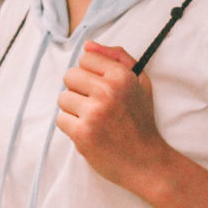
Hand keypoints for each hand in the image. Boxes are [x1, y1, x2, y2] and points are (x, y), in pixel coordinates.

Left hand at [55, 41, 170, 188]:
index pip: (86, 58)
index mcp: (122, 76)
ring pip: (63, 98)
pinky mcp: (82, 134)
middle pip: (70, 76)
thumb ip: (117, 57)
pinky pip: (61, 119)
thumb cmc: (141, 120)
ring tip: (93, 120)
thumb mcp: (140, 82)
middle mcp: (107, 91)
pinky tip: (89, 132)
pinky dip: (71, 126)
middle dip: (80, 90)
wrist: (147, 162)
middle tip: (95, 105)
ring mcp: (93, 113)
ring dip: (74, 109)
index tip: (102, 88)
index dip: (92, 74)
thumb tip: (88, 45)